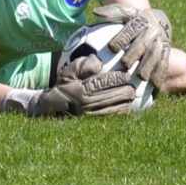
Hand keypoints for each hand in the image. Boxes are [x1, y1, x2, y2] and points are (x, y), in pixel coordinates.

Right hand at [25, 60, 145, 116]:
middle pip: (114, 95)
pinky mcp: (93, 122)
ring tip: (131, 94)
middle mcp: (87, 103)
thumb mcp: (69, 71)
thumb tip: (98, 62)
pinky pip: (112, 116)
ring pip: (115, 107)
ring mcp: (91, 114)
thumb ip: (83, 64)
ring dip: (126, 100)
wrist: (52, 107)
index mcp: (82, 88)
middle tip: (133, 84)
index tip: (127, 74)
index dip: (119, 78)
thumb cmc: (64, 85)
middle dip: (126, 89)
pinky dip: (122, 111)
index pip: (105, 82)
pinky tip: (127, 105)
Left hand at [93, 1, 171, 87]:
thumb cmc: (136, 19)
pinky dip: (160, 74)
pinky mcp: (167, 52)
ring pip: (155, 55)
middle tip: (125, 64)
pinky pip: (164, 63)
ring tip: (141, 77)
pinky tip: (154, 85)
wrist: (159, 20)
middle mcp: (153, 30)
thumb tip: (95, 12)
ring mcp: (162, 42)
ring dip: (149, 66)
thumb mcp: (126, 13)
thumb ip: (112, 13)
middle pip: (143, 43)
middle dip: (135, 53)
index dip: (122, 38)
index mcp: (142, 19)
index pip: (131, 28)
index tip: (111, 48)